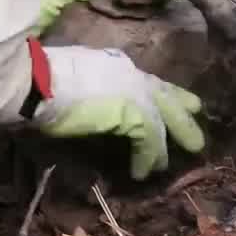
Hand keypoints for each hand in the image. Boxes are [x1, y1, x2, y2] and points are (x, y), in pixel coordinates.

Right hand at [31, 44, 205, 179]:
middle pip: (165, 97)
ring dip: (165, 145)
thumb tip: (99, 101)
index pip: (147, 81)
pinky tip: (142, 172)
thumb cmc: (45, 77)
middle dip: (181, 116)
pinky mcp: (134, 113)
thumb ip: (97, 85)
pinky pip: (149, 140)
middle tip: (195, 132)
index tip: (175, 103)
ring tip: (166, 165)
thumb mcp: (78, 74)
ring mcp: (135, 92)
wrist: (39, 81)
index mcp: (117, 63)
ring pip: (162, 121)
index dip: (161, 95)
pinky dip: (147, 158)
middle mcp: (131, 73)